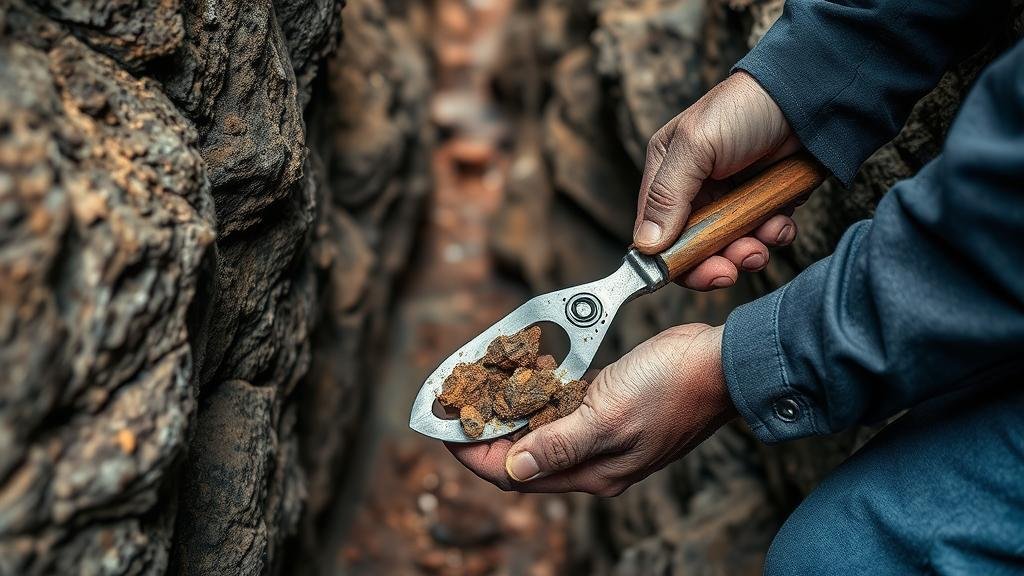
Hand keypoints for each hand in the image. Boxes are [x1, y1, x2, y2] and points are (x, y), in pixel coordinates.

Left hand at [446, 324, 735, 495]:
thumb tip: (511, 469)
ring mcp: (602, 434)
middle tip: (459, 398)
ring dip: (511, 408)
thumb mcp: (608, 415)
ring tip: (484, 381)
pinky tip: (530, 371)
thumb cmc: (673, 387)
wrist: (722, 363)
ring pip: (540, 429)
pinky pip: (563, 407)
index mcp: (593, 471)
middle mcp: (593, 459)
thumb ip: (558, 445)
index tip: (445, 429)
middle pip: (522, 454)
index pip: (514, 474)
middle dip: (486, 429)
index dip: (474, 454)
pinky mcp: (609, 408)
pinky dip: (542, 392)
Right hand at [635, 71, 804, 290]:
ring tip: (765, 237)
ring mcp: (731, 199)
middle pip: (694, 249)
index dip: (671, 259)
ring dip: (748, 251)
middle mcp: (695, 190)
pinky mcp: (763, 202)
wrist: (808, 96)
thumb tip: (645, 245)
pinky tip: (781, 220)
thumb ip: (667, 195)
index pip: (656, 233)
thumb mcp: (697, 145)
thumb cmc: (745, 108)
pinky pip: (763, 235)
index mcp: (667, 173)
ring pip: (731, 247)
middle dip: (715, 262)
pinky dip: (774, 235)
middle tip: (733, 267)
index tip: (695, 271)